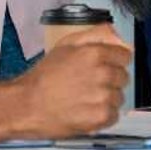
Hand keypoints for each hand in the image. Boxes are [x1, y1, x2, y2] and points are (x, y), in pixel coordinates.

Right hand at [11, 32, 132, 138]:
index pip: (125, 56)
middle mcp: (103, 73)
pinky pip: (113, 115)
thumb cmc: (43, 76)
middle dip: (110, 81)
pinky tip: (86, 112)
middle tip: (90, 86)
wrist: (25, 105)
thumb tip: (113, 32)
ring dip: (106, 100)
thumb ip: (93, 35)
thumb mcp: (65, 45)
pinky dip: (102, 116)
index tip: (105, 68)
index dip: (114, 62)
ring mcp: (103, 97)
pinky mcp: (100, 117)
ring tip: (84, 100)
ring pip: (119, 97)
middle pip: (123, 77)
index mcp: (96, 53)